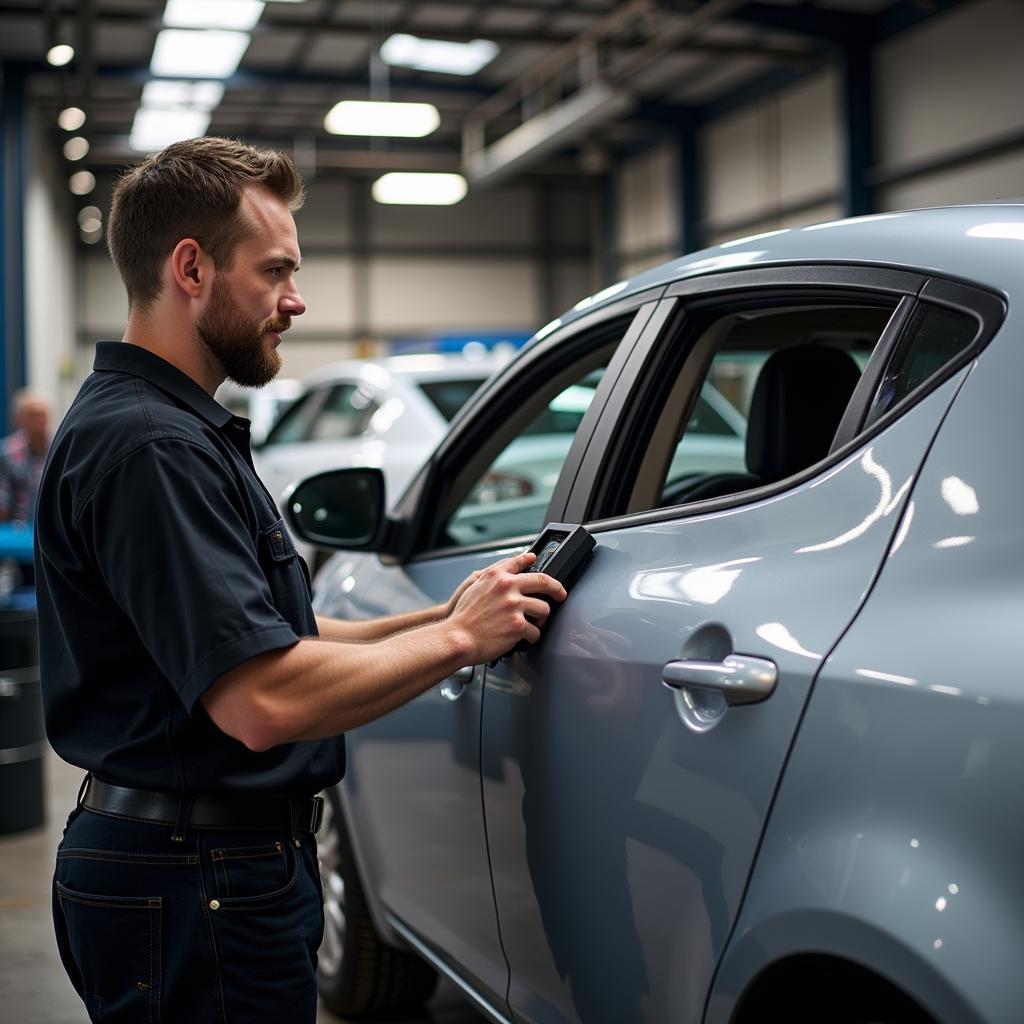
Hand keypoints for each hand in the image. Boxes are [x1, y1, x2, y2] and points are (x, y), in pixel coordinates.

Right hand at [448, 552, 566, 663]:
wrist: (459, 638)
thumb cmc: (463, 618)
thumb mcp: (473, 588)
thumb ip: (491, 577)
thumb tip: (507, 573)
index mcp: (495, 576)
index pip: (517, 561)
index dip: (528, 558)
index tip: (534, 558)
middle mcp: (507, 587)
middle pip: (543, 581)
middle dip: (556, 589)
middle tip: (560, 594)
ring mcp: (514, 606)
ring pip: (543, 609)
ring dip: (541, 619)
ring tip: (534, 624)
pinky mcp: (518, 625)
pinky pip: (535, 631)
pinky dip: (531, 637)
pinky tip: (524, 638)